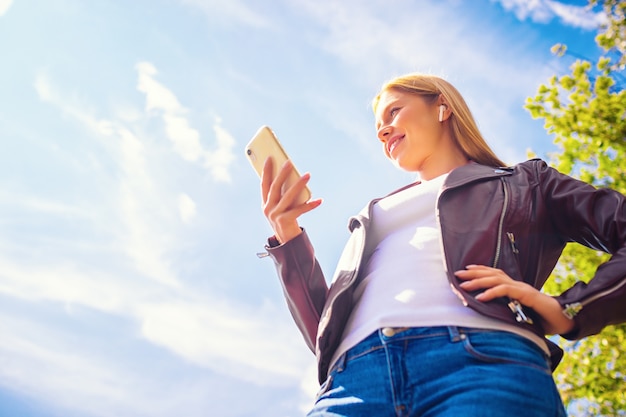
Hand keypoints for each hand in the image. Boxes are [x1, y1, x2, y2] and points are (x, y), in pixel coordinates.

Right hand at [261, 157, 321, 243]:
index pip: (264, 184)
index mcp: (265, 204)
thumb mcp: (280, 208)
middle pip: (275, 188)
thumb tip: (293, 177)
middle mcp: (268, 208)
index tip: (269, 158)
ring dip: (298, 184)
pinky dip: (310, 205)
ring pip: (288, 196)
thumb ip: (283, 195)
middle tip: (289, 162)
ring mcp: (275, 215)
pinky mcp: (285, 221)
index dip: (266, 171)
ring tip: (307, 175)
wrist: (287, 242)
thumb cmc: (286, 221)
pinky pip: (300, 210)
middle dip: (282, 173)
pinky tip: (319, 200)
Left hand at [455, 265, 574, 334]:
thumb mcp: (519, 316)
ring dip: (479, 281)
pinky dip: (492, 293)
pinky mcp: (528, 296)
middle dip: (473, 273)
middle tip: (456, 275)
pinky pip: (507, 291)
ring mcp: (522, 289)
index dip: (480, 270)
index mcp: (515, 288)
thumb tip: (489, 319)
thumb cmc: (542, 320)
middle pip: (492, 274)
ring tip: (464, 285)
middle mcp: (517, 285)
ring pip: (497, 280)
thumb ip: (506, 313)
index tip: (465, 271)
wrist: (566, 321)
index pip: (495, 274)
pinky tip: (481, 297)